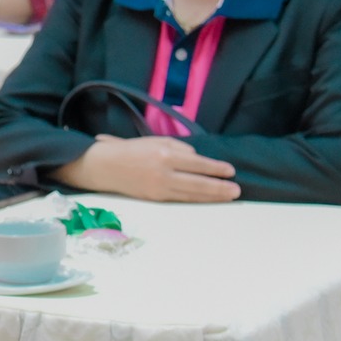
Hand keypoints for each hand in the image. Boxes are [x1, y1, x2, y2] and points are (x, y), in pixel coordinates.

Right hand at [53, 134, 240, 202]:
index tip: (230, 171)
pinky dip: (195, 199)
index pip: (197, 163)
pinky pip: (179, 199)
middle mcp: (163, 173)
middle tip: (237, 190)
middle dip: (219, 187)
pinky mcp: (154, 198)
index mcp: (164, 155)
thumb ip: (178, 148)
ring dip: (211, 197)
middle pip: (197, 182)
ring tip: (228, 197)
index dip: (215, 168)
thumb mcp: (155, 141)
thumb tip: (196, 159)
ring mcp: (158, 188)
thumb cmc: (130, 150)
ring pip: (191, 194)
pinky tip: (206, 199)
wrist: (103, 166)